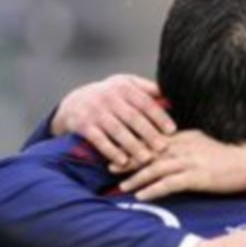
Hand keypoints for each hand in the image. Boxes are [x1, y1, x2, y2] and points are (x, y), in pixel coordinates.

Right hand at [50, 74, 176, 166]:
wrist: (73, 102)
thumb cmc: (108, 95)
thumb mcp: (125, 84)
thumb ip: (146, 88)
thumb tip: (172, 93)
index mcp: (123, 87)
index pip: (145, 102)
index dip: (159, 116)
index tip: (172, 130)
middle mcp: (109, 97)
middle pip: (133, 117)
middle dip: (149, 133)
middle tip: (163, 147)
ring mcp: (95, 111)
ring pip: (117, 130)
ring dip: (132, 145)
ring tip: (146, 158)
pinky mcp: (83, 125)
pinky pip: (99, 140)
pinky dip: (111, 151)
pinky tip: (123, 162)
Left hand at [118, 130, 245, 199]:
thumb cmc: (234, 157)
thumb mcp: (208, 145)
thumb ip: (191, 146)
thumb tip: (175, 152)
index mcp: (187, 136)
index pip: (155, 141)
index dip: (136, 148)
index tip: (120, 152)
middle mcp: (186, 146)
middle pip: (150, 153)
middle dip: (129, 161)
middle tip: (111, 168)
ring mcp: (191, 160)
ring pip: (156, 168)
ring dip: (137, 177)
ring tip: (122, 185)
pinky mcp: (198, 175)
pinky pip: (169, 183)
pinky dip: (153, 189)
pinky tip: (142, 196)